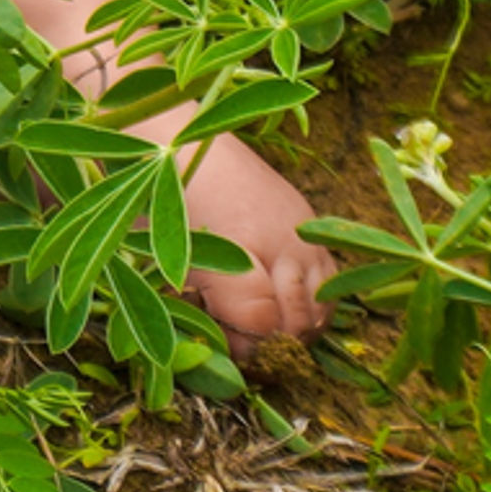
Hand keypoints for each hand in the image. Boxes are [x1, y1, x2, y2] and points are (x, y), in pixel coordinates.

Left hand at [182, 133, 332, 351]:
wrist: (180, 141)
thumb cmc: (161, 205)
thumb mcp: (167, 261)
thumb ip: (200, 309)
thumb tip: (239, 350)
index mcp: (233, 245)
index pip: (259, 320)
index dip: (243, 345)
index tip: (225, 343)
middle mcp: (278, 238)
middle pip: (295, 320)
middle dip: (269, 343)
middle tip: (242, 337)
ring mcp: (300, 230)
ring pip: (319, 306)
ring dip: (295, 328)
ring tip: (264, 326)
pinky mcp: (310, 223)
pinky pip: (330, 279)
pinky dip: (314, 304)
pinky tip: (285, 305)